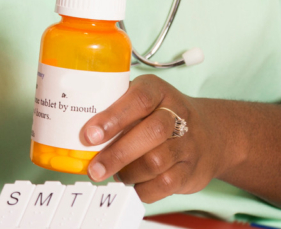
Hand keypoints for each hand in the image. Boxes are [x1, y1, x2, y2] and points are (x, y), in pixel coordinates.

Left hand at [78, 75, 240, 202]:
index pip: (138, 99)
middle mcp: (177, 114)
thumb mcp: (140, 99)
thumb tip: (70, 124)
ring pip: (156, 161)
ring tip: (116, 173)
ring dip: (129, 172)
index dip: (112, 117)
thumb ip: (112, 106)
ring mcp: (187, 143)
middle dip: (117, 154)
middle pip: (150, 133)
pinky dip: (144, 188)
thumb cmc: (161, 114)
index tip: (89, 134)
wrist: (211, 134)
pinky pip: (165, 184)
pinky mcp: (191, 169)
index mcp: (158, 91)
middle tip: (94, 169)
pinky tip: (134, 183)